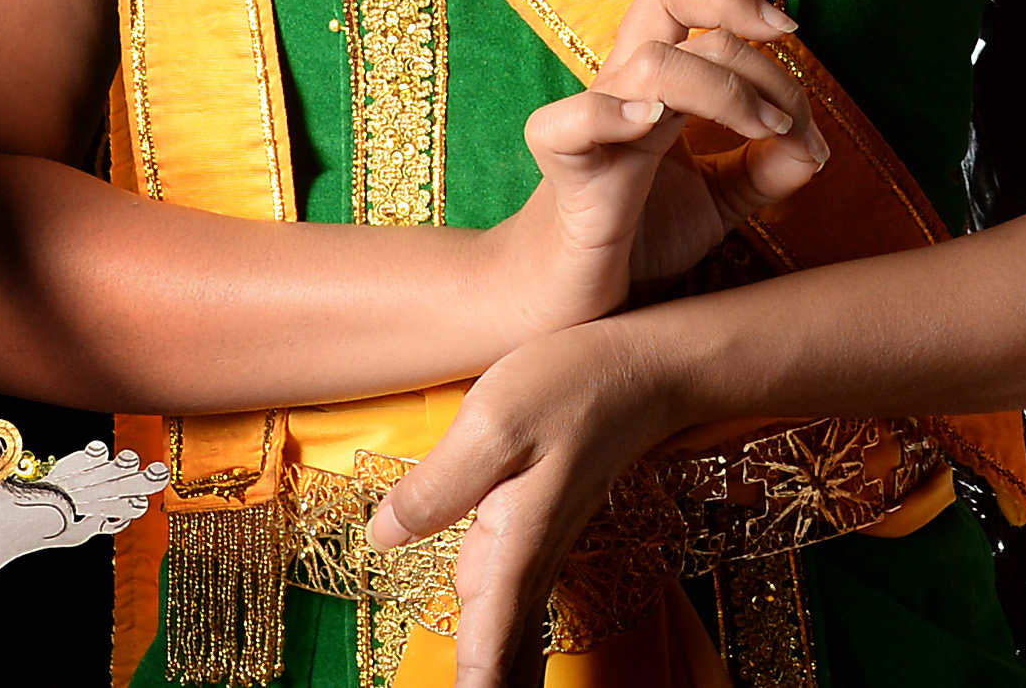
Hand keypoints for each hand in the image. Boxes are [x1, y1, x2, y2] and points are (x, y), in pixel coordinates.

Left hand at [371, 319, 684, 687]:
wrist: (642, 369)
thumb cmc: (571, 386)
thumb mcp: (492, 421)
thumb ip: (436, 486)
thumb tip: (382, 536)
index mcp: (514, 551)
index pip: (488, 656)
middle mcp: (527, 565)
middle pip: (503, 666)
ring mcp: (536, 554)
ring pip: (513, 648)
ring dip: (497, 683)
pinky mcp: (536, 536)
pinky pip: (516, 619)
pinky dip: (508, 661)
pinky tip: (504, 677)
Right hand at [490, 0, 824, 331]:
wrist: (573, 303)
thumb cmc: (638, 238)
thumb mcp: (719, 201)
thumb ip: (766, 170)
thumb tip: (815, 147)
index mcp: (655, 81)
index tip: (791, 34)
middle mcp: (622, 87)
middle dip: (748, 43)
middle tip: (790, 112)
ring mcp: (592, 127)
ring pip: (650, 62)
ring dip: (725, 89)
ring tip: (765, 134)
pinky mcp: (567, 174)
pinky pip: (569, 124)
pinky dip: (610, 114)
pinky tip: (652, 125)